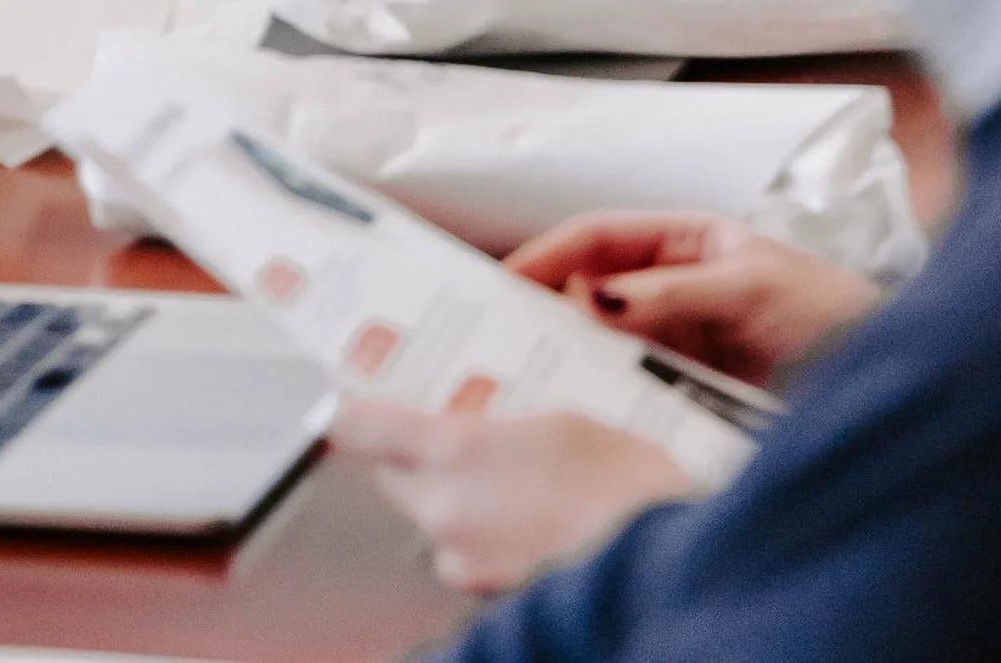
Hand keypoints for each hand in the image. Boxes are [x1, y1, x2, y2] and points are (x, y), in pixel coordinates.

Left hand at [334, 397, 691, 592]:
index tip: (338, 402)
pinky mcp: (488, 596)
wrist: (662, 558)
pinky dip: (486, 541)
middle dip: (414, 456)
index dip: (348, 414)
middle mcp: (442, 513)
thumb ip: (497, 425)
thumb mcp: (559, 420)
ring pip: (434, 520)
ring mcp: (463, 564)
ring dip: (456, 502)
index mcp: (452, 453)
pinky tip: (533, 524)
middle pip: (396, 478)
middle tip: (454, 429)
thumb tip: (472, 426)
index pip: (363, 430)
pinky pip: (468, 558)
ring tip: (516, 481)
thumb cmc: (622, 483)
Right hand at [510, 212, 877, 385]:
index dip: (548, 257)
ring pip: (606, 348)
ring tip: (523, 389)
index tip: (503, 285)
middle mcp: (675, 290)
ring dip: (570, 364)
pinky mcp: (690, 394)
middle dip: (545, 313)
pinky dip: (605, 403)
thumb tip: (597, 296)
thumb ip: (676, 292)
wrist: (886, 376)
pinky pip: (634, 393)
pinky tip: (583, 422)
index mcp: (686, 242)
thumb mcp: (751, 288)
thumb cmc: (830, 312)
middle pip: (592, 295)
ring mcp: (680, 344)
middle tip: (494, 344)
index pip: (599, 240)